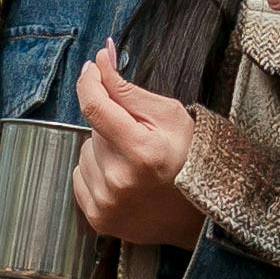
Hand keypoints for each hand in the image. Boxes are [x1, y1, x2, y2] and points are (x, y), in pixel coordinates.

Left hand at [70, 48, 202, 249]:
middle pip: (94, 130)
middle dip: (111, 124)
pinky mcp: (98, 218)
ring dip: (104, 150)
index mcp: (141, 151)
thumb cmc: (189, 158)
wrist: (200, 213)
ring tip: (134, 162)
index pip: (95, 106)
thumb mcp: (169, 115)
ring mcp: (106, 203)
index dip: (89, 82)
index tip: (92, 69)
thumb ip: (127, 90)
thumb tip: (101, 60)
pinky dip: (97, 172)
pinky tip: (123, 179)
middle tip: (139, 137)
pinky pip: (79, 177)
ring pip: (86, 153)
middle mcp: (119, 180)